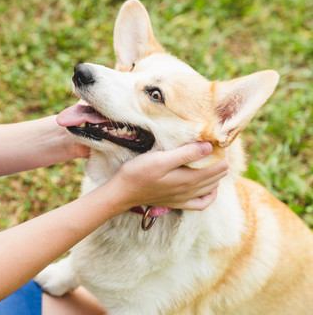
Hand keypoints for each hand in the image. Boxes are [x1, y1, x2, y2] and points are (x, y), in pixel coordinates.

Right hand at [110, 142, 227, 210]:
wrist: (122, 192)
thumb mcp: (160, 159)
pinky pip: (201, 204)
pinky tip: (208, 188)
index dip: (222, 154)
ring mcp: (184, 199)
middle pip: (216, 177)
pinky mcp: (176, 203)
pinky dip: (209, 195)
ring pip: (211, 188)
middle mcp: (190, 191)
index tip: (220, 142)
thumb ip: (185, 154)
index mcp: (189, 179)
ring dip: (217, 176)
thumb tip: (209, 147)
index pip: (217, 167)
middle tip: (219, 149)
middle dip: (221, 163)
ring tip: (216, 162)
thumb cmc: (138, 172)